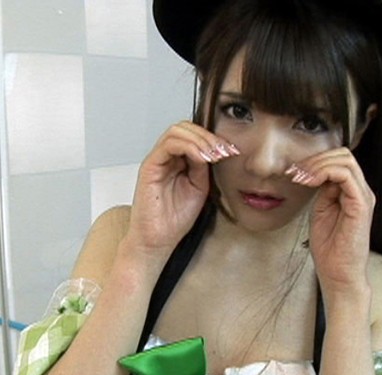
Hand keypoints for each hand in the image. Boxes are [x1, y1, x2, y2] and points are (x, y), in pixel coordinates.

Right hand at [126, 121, 238, 255]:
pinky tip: (203, 158)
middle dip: (209, 137)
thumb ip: (204, 167)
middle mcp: (166, 157)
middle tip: (226, 150)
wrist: (159, 240)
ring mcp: (157, 160)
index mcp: (177, 161)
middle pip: (185, 128)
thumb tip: (214, 149)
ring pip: (177, 131)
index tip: (232, 150)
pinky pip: (168, 145)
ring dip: (201, 140)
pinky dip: (189, 147)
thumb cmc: (175, 219)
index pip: (194, 135)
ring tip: (216, 155)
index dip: (214, 139)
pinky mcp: (149, 166)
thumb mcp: (200, 188)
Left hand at [287, 148, 374, 294]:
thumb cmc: (330, 249)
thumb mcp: (320, 211)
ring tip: (299, 177)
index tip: (293, 172)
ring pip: (345, 160)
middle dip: (315, 159)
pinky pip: (345, 175)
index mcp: (352, 192)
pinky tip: (308, 182)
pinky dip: (323, 173)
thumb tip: (313, 172)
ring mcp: (363, 197)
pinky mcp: (361, 205)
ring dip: (317, 164)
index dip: (315, 161)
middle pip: (344, 155)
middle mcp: (361, 191)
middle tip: (295, 172)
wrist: (338, 274)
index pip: (338, 160)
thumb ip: (321, 191)